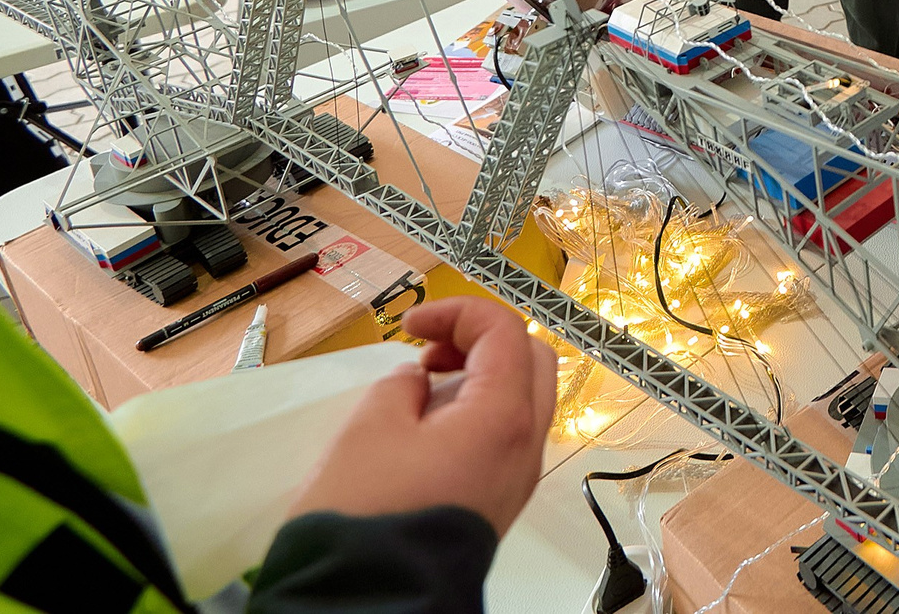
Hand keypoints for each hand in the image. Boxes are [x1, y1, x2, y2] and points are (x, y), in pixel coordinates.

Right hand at [284, 297, 553, 537]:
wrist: (370, 601)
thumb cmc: (367, 513)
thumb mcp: (369, 427)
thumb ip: (401, 385)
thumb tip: (419, 384)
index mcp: (505, 417)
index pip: (505, 332)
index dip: (458, 313)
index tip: (410, 325)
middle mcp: (527, 446)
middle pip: (530, 361)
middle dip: (481, 340)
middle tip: (427, 348)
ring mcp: (518, 479)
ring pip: (522, 401)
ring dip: (481, 376)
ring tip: (420, 387)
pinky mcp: (498, 503)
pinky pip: (505, 438)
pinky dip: (477, 413)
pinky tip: (427, 425)